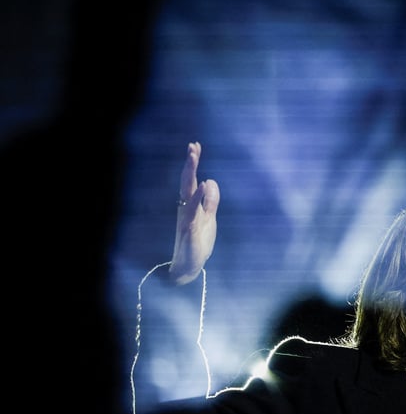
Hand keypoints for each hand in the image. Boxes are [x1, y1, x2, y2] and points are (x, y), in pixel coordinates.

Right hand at [168, 142, 219, 284]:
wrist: (189, 267)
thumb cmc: (198, 243)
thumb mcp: (210, 219)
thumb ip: (210, 201)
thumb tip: (211, 180)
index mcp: (191, 205)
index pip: (191, 180)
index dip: (192, 164)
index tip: (195, 145)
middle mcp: (186, 209)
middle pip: (187, 182)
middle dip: (190, 164)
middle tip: (192, 146)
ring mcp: (186, 218)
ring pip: (187, 192)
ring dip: (191, 174)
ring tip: (194, 158)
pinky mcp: (190, 230)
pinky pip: (193, 210)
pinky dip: (198, 198)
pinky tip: (203, 185)